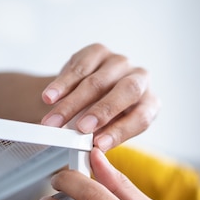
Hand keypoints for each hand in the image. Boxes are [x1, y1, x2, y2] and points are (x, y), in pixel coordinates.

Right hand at [41, 43, 160, 150]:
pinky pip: (79, 68)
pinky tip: (49, 98)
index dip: (119, 132)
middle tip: (80, 128)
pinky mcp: (99, 51)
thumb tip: (91, 148)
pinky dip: (62, 85)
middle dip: (101, 112)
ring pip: (96, 82)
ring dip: (71, 104)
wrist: (88, 95)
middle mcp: (141, 79)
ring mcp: (120, 62)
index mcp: (150, 103)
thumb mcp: (108, 131)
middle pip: (125, 92)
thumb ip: (102, 138)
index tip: (98, 144)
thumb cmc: (104, 119)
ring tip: (53, 121)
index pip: (141, 117)